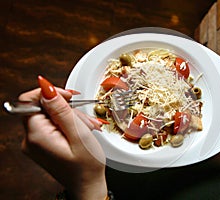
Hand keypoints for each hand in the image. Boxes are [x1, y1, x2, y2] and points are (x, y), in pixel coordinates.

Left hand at [19, 76, 106, 199]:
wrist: (87, 185)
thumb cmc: (86, 166)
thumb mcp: (78, 133)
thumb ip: (61, 109)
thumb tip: (46, 88)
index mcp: (36, 136)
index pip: (28, 100)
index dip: (49, 93)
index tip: (68, 95)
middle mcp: (30, 139)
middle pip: (43, 107)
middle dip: (66, 109)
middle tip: (84, 120)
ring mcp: (35, 142)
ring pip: (50, 115)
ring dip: (71, 117)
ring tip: (86, 128)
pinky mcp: (42, 143)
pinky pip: (52, 124)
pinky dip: (68, 124)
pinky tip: (80, 131)